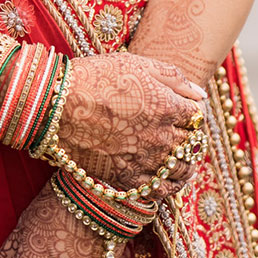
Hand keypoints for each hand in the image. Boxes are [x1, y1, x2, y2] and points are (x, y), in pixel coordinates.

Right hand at [55, 51, 206, 190]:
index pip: (197, 117)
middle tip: (186, 138)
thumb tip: (200, 96)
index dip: (194, 115)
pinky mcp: (125, 179)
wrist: (57, 105)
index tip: (187, 115)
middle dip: (191, 140)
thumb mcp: (140, 65)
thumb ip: (175, 79)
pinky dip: (167, 188)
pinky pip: (157, 192)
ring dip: (185, 166)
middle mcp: (161, 137)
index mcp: (169, 107)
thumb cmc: (97, 77)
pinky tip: (168, 183)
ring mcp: (145, 160)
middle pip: (191, 144)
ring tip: (183, 163)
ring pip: (180, 171)